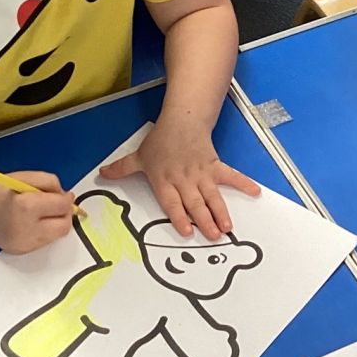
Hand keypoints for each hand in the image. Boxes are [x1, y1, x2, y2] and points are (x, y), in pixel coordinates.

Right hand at [0, 171, 74, 254]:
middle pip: (63, 227)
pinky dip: (44, 232)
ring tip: (43, 212)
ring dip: (55, 224)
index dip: (67, 199)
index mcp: (26, 207)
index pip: (62, 207)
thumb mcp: (28, 177)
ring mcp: (22, 244)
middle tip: (59, 205)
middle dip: (65, 215)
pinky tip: (33, 222)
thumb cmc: (1, 189)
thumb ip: (51, 183)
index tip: (65, 196)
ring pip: (55, 237)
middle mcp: (25, 229)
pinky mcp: (20, 251)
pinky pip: (43, 242)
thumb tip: (67, 198)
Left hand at [100, 117, 258, 239]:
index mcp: (164, 180)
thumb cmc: (160, 141)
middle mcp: (184, 179)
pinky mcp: (215, 165)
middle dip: (205, 220)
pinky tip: (255, 192)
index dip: (179, 216)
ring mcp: (201, 173)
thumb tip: (101, 175)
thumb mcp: (139, 156)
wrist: (182, 120)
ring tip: (228, 228)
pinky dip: (244, 183)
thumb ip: (122, 169)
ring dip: (221, 211)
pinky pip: (231, 176)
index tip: (187, 231)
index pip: (172, 202)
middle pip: (195, 202)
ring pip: (212, 195)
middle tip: (214, 236)